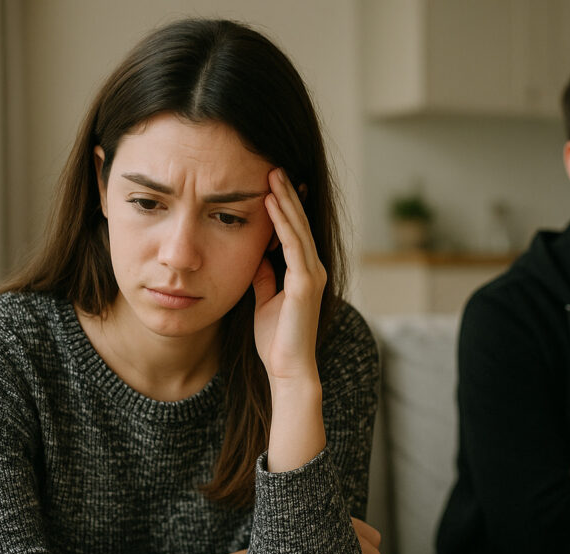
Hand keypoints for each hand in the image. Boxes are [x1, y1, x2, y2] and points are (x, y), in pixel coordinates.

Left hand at [251, 168, 326, 385]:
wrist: (288, 369)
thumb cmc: (276, 341)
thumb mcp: (264, 301)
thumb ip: (264, 278)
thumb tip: (256, 256)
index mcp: (305, 274)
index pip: (294, 233)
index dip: (285, 208)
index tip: (271, 184)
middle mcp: (313, 270)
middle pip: (300, 224)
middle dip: (287, 195)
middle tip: (273, 167)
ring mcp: (312, 275)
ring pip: (298, 229)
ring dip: (286, 200)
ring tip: (272, 175)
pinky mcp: (306, 283)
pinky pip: (294, 245)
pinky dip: (282, 222)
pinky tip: (272, 202)